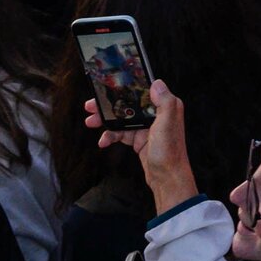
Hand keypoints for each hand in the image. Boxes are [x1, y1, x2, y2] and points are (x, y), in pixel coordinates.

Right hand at [85, 79, 197, 213]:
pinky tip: (103, 141)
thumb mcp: (167, 123)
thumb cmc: (170, 151)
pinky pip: (121, 134)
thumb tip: (156, 83)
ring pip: (122, 119)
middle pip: (129, 104)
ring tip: (90, 122)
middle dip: (110, 105)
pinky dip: (111, 136)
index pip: (143, 91)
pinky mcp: (140, 139)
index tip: (109, 87)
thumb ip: (164, 102)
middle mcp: (157, 114)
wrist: (167, 177)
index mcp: (167, 106)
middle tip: (91, 105)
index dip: (126, 88)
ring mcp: (147, 127)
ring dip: (106, 121)